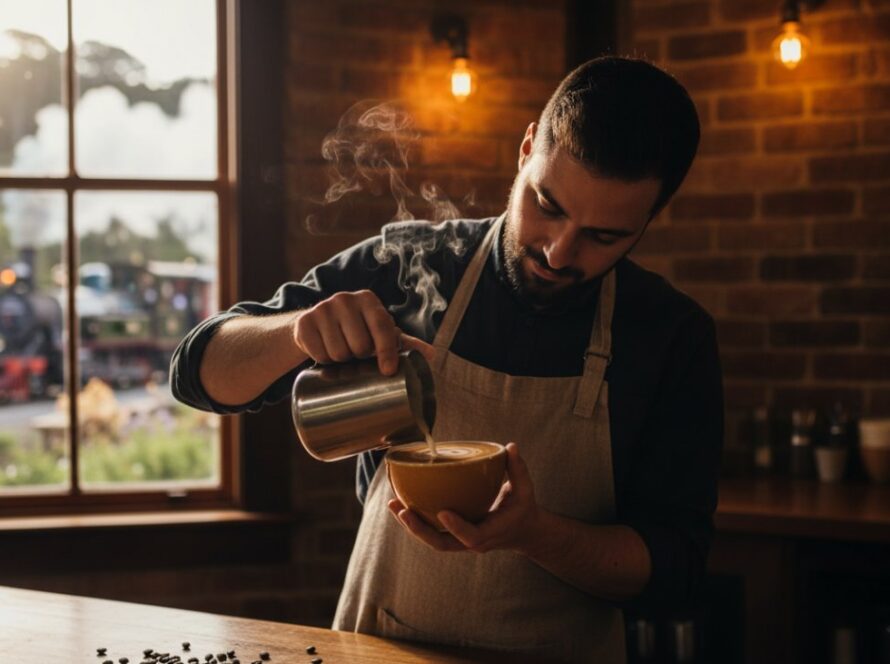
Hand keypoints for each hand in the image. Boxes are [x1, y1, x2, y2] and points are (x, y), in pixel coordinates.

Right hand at [295, 290, 430, 374]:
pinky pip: (318, 354)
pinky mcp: (304, 323)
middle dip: (359, 357)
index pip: (382, 328)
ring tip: (342, 353)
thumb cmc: (356, 330)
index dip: (387, 352)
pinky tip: (325, 352)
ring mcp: (322, 309)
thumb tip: (432, 354)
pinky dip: (323, 360)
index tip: (387, 371)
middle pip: (360, 345)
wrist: (314, 326)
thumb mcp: (379, 333)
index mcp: (368, 300)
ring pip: (339, 352)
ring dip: (341, 361)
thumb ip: (405, 344)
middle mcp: (345, 299)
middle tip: (357, 354)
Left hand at [387, 442, 543, 553]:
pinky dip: (415, 521)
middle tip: (404, 511)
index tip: (442, 513)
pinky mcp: (453, 536)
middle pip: (441, 544)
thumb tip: (510, 446)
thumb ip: (518, 469)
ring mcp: (461, 541)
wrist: (523, 531)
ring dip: (411, 525)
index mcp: (491, 532)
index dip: (456, 527)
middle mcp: (473, 542)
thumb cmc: (523, 508)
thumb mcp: (525, 489)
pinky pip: (431, 532)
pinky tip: (399, 505)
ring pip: (432, 540)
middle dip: (420, 530)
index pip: (472, 536)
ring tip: (393, 505)